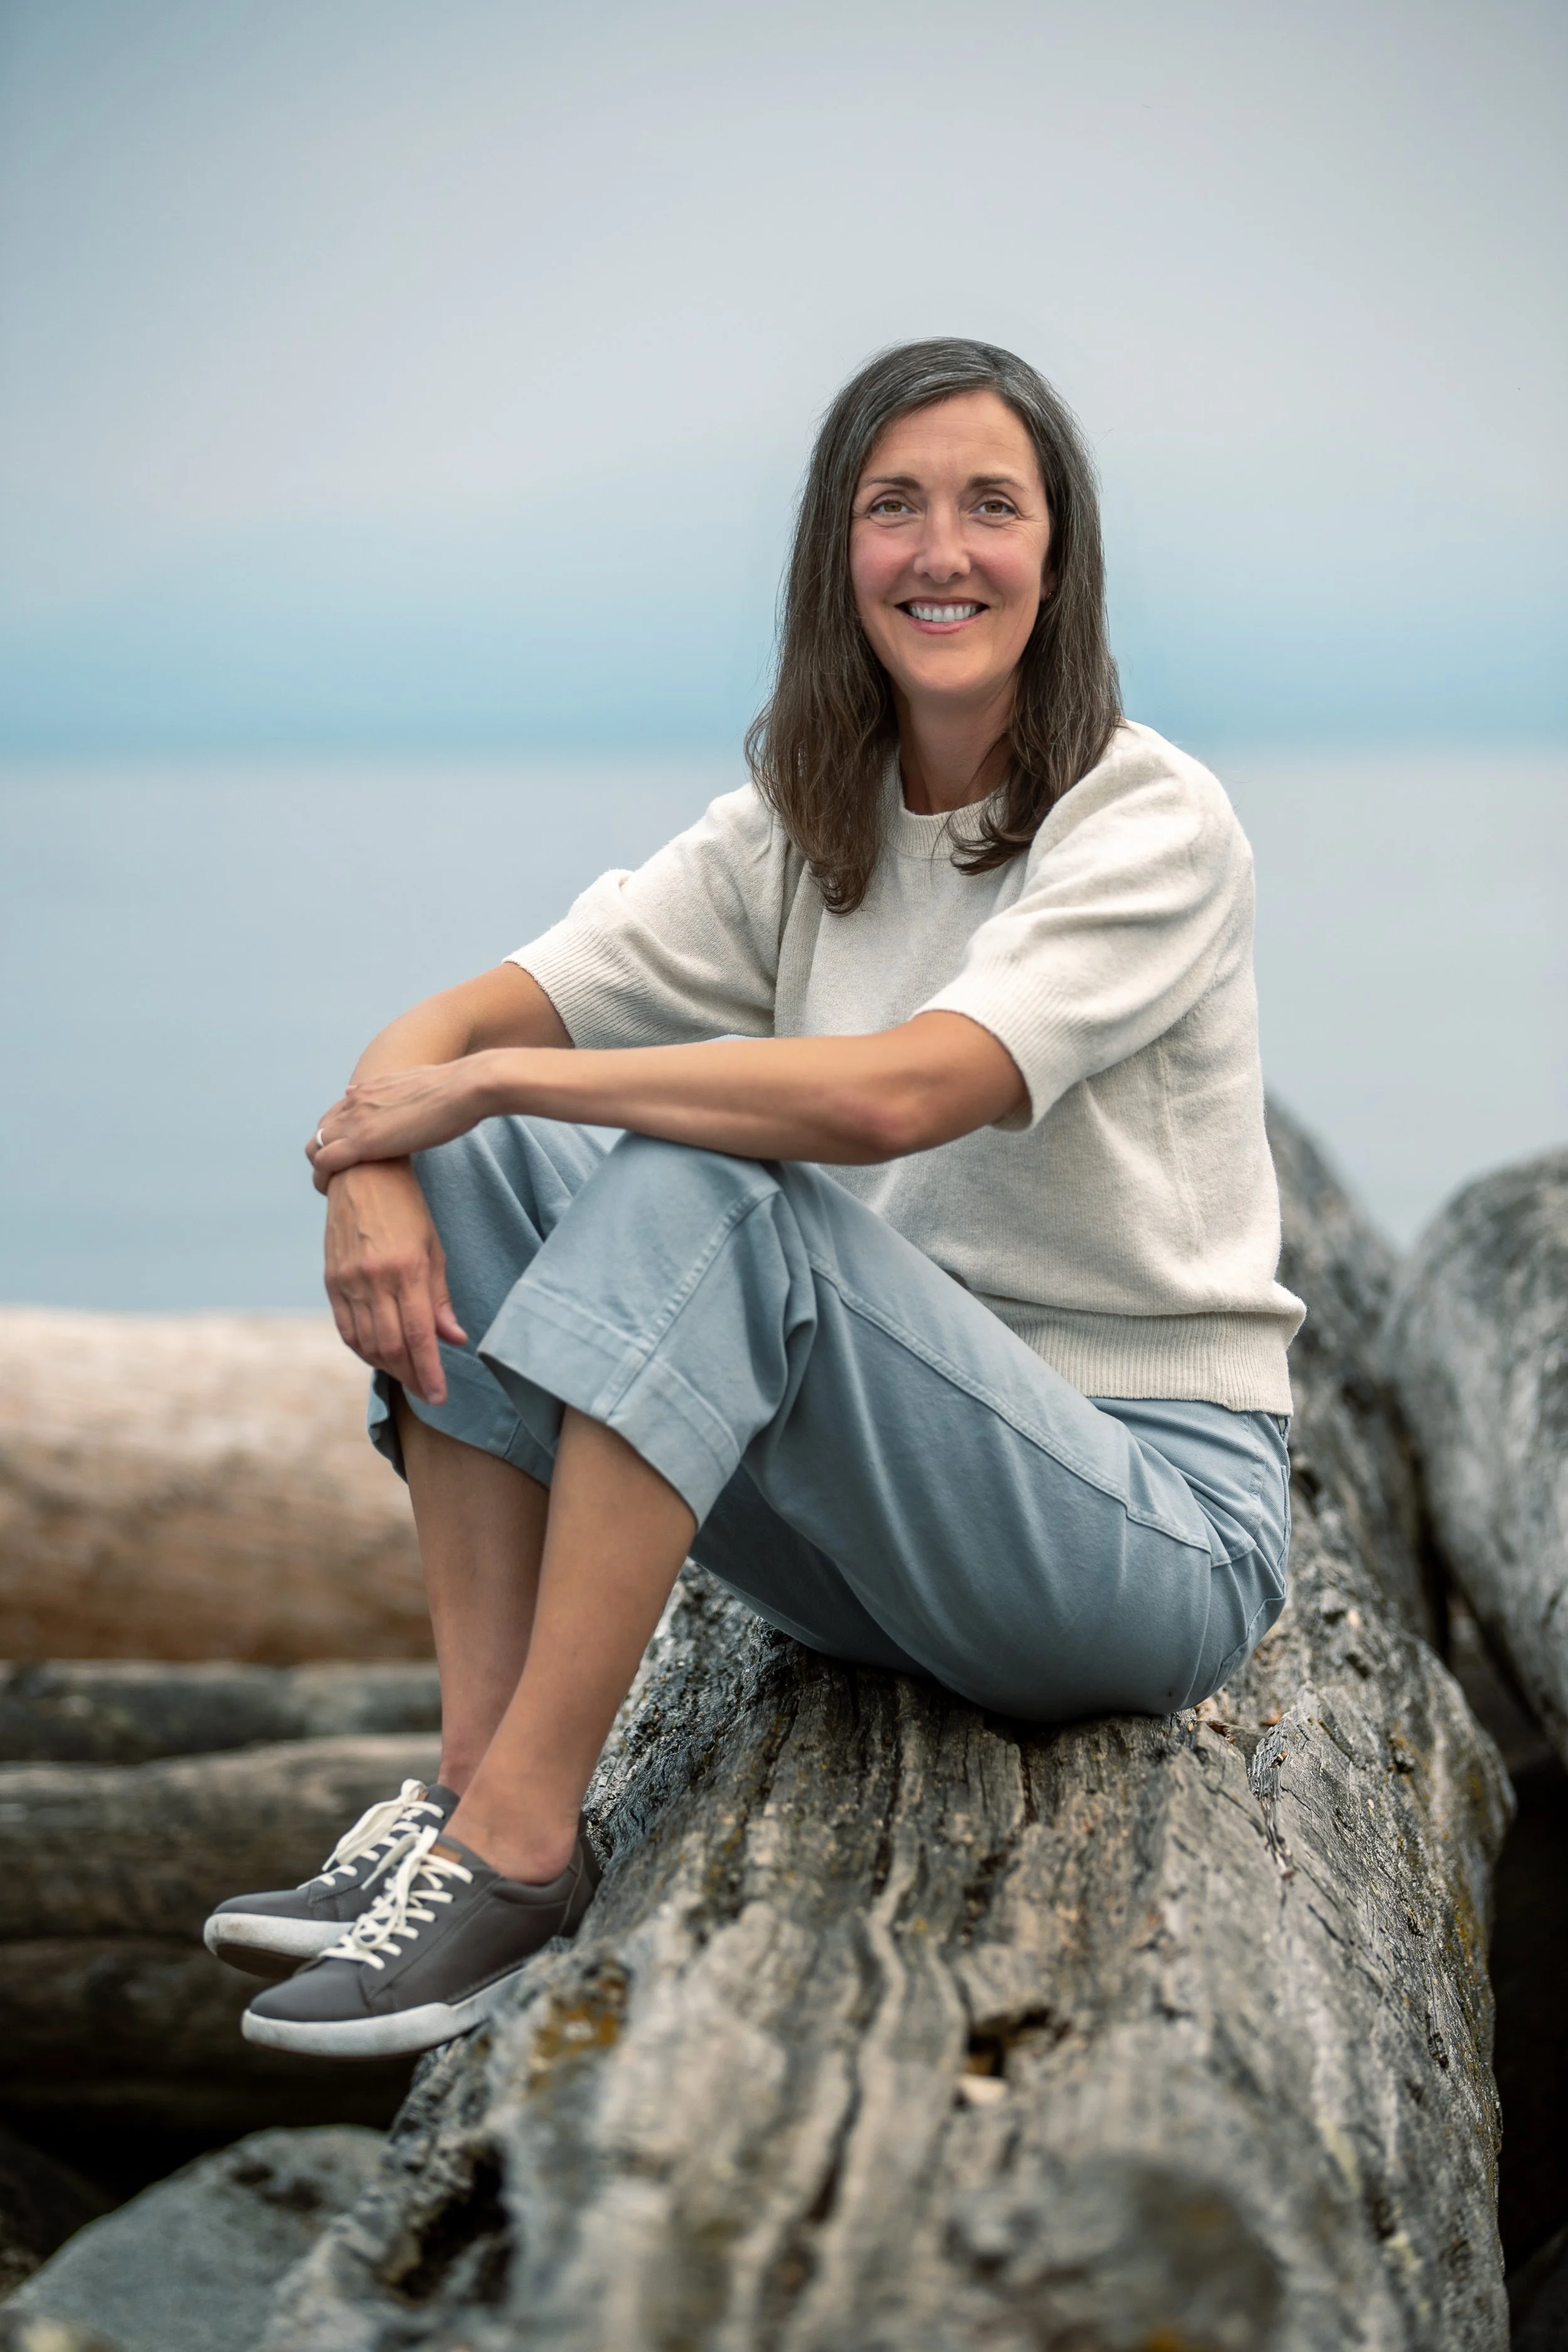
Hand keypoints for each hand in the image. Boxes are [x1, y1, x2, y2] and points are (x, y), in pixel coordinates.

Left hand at [308, 1060, 490, 1192]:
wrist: (463, 1089)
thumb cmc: (453, 1088)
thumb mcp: (416, 1082)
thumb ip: (391, 1089)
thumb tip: (363, 1090)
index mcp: (369, 1090)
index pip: (336, 1114)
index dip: (339, 1136)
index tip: (351, 1156)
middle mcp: (355, 1102)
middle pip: (321, 1131)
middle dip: (326, 1153)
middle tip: (343, 1177)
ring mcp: (356, 1121)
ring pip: (314, 1147)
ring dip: (320, 1169)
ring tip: (334, 1189)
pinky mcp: (362, 1142)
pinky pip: (323, 1162)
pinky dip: (322, 1178)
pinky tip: (334, 1192)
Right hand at [323, 1160, 466, 1404]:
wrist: (362, 1173)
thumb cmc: (407, 1209)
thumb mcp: (434, 1248)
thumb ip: (440, 1298)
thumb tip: (454, 1340)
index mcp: (407, 1269)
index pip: (419, 1335)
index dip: (429, 1371)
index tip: (439, 1396)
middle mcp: (374, 1279)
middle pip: (390, 1346)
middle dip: (410, 1375)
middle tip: (426, 1389)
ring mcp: (347, 1280)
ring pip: (365, 1343)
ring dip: (387, 1366)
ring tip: (408, 1375)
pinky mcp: (330, 1280)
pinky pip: (345, 1328)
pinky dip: (362, 1349)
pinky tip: (379, 1355)